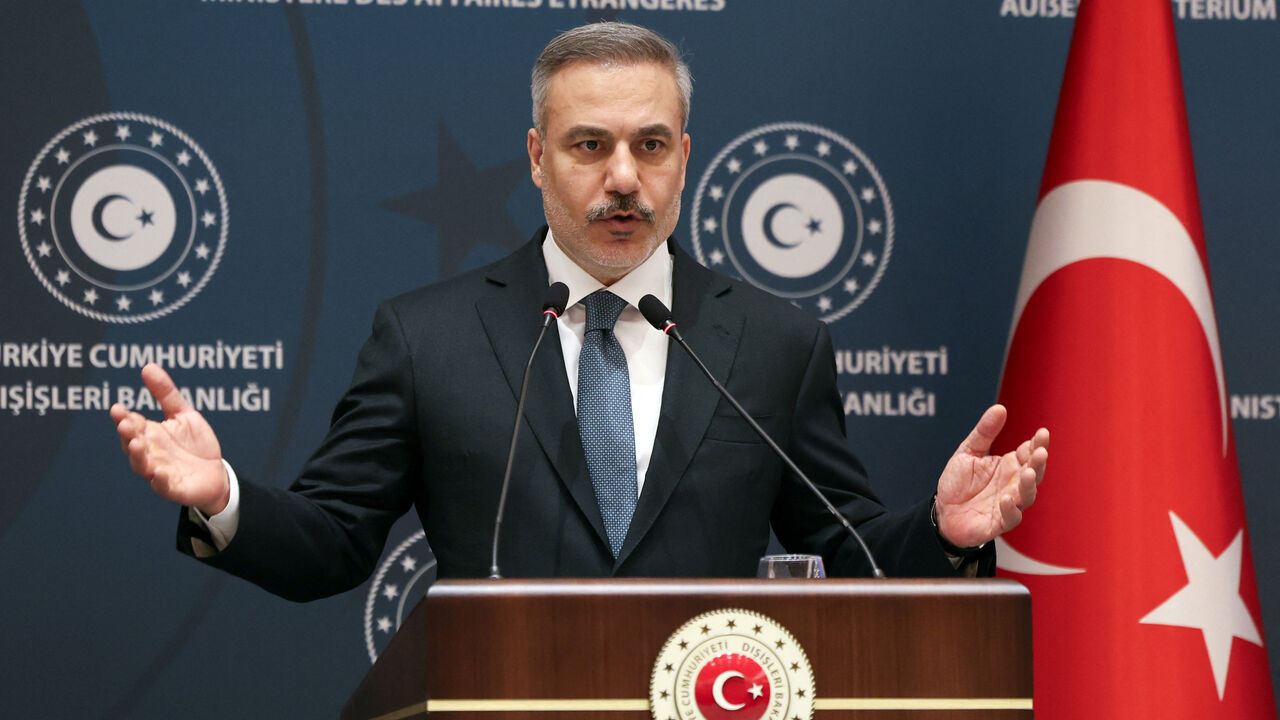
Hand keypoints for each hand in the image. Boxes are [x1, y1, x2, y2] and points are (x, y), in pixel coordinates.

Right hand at [109, 363, 229, 515]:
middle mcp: (150, 453)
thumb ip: (166, 393)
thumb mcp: (183, 414)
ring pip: (142, 465)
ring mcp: (159, 471)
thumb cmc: (195, 444)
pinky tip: (159, 472)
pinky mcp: (172, 488)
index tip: (117, 408)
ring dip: (137, 455)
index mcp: (150, 434)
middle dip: (127, 434)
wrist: (216, 474)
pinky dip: (160, 480)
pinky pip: (163, 486)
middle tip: (125, 423)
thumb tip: (148, 366)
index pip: (132, 424)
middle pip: (132, 443)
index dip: (123, 417)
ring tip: (135, 444)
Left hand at [934, 404, 1048, 548]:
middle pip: (1033, 473)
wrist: (941, 512)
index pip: (1029, 452)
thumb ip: (984, 432)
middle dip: (1038, 463)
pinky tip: (1006, 498)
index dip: (1037, 444)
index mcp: (1009, 466)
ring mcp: (1008, 504)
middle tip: (1040, 452)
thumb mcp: (968, 452)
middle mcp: (1013, 484)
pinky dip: (1010, 509)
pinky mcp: (998, 523)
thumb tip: (1000, 408)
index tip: (1042, 433)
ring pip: (1026, 496)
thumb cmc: (958, 483)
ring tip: (1026, 472)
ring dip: (1028, 485)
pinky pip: (1010, 518)